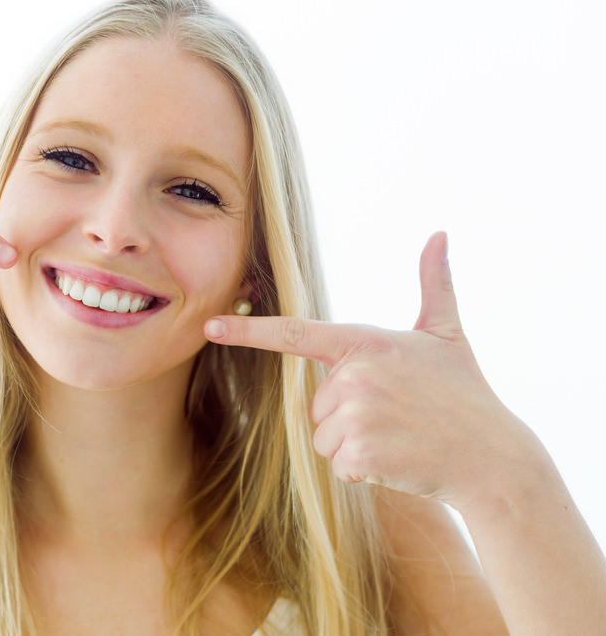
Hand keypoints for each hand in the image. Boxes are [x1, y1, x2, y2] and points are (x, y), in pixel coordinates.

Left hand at [204, 232, 538, 510]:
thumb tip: (440, 234)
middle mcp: (355, 375)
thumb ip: (434, 284)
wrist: (492, 458)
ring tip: (398, 436)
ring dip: (354, 444)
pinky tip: (398, 459)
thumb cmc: (464, 393)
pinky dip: (363, 468)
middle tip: (395, 415)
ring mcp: (356, 414)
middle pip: (315, 405)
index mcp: (366, 343)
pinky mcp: (360, 452)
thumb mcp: (447, 334)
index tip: (210, 326)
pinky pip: (338, 463)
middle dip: (347, 416)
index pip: (296, 334)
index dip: (249, 330)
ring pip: (323, 437)